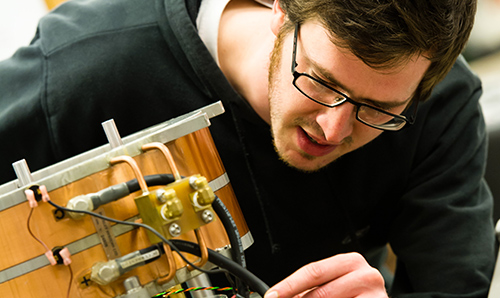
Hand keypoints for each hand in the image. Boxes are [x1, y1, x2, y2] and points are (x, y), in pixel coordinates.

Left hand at [264, 252, 387, 297]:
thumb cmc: (358, 297)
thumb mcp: (335, 287)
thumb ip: (312, 290)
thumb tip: (282, 295)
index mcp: (351, 262)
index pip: (313, 271)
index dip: (289, 285)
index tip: (272, 295)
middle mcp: (366, 274)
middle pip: (320, 292)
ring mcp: (376, 294)